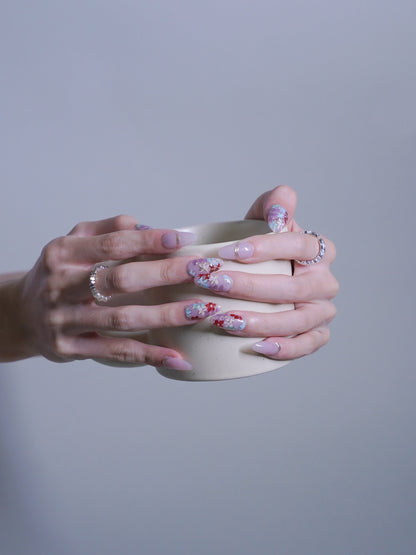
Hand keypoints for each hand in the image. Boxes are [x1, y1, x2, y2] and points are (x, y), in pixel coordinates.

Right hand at [5, 216, 219, 368]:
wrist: (22, 314)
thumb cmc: (59, 273)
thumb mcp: (73, 242)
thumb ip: (108, 229)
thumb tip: (149, 226)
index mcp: (62, 253)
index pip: (112, 244)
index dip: (149, 241)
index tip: (182, 238)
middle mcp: (59, 286)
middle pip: (120, 279)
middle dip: (165, 274)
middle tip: (202, 271)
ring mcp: (63, 320)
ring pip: (122, 318)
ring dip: (165, 315)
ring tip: (200, 310)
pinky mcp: (70, 348)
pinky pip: (116, 351)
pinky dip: (149, 354)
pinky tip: (177, 356)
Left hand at [188, 186, 337, 360]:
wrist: (265, 281)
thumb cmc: (261, 251)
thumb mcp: (263, 221)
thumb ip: (273, 204)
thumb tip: (282, 202)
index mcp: (318, 250)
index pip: (299, 245)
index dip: (266, 247)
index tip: (228, 251)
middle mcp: (325, 281)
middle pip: (296, 287)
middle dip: (252, 287)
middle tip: (215, 284)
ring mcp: (322, 310)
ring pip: (300, 320)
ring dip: (263, 322)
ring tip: (227, 320)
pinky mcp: (316, 335)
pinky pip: (307, 345)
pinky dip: (286, 348)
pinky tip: (259, 347)